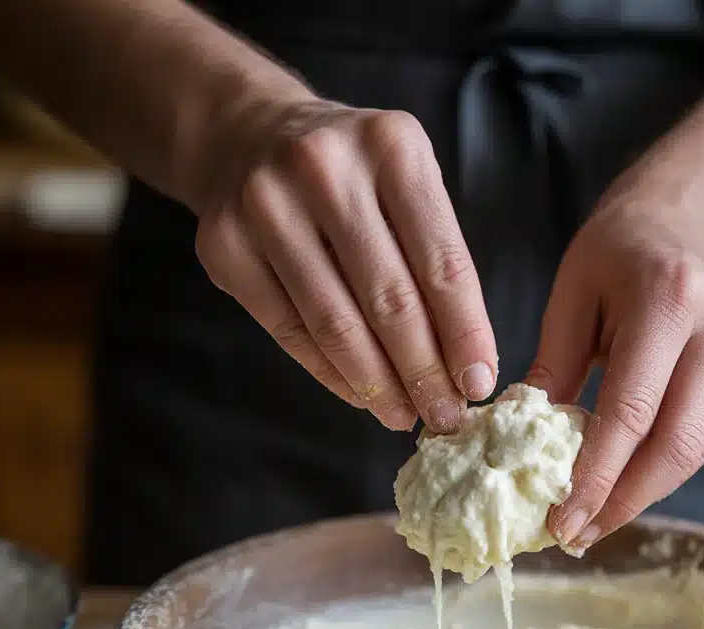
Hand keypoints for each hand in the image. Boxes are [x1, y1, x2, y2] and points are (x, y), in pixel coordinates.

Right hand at [195, 102, 497, 432]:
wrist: (246, 136)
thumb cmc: (351, 177)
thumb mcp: (405, 186)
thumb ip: (435, 261)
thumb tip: (465, 367)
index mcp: (392, 148)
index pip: (441, 263)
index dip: (465, 335)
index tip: (479, 385)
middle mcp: (325, 169)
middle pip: (389, 301)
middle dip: (424, 372)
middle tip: (446, 417)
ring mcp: (266, 204)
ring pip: (336, 325)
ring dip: (378, 385)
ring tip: (405, 416)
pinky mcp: (225, 245)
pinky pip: (290, 331)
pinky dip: (331, 374)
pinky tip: (360, 396)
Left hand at [527, 194, 703, 550]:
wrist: (685, 225)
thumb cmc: (615, 259)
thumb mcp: (569, 299)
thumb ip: (551, 371)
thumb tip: (523, 450)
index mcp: (671, 298)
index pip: (632, 412)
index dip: (596, 478)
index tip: (562, 524)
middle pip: (677, 446)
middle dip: (623, 502)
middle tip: (578, 535)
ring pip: (696, 452)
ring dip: (642, 491)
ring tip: (596, 513)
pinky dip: (666, 463)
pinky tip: (633, 467)